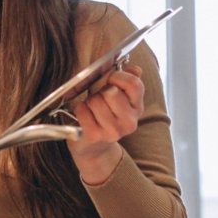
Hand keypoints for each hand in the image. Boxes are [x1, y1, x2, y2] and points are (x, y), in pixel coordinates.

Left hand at [67, 64, 143, 184]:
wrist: (95, 148)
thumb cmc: (104, 117)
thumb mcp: (120, 100)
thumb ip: (128, 82)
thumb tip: (135, 69)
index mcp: (137, 108)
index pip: (134, 84)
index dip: (118, 77)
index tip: (110, 80)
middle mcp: (129, 122)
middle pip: (111, 91)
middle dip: (100, 92)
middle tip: (99, 100)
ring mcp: (113, 131)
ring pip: (95, 100)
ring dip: (89, 102)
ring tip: (92, 110)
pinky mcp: (95, 136)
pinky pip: (82, 110)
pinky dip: (80, 110)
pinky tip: (84, 118)